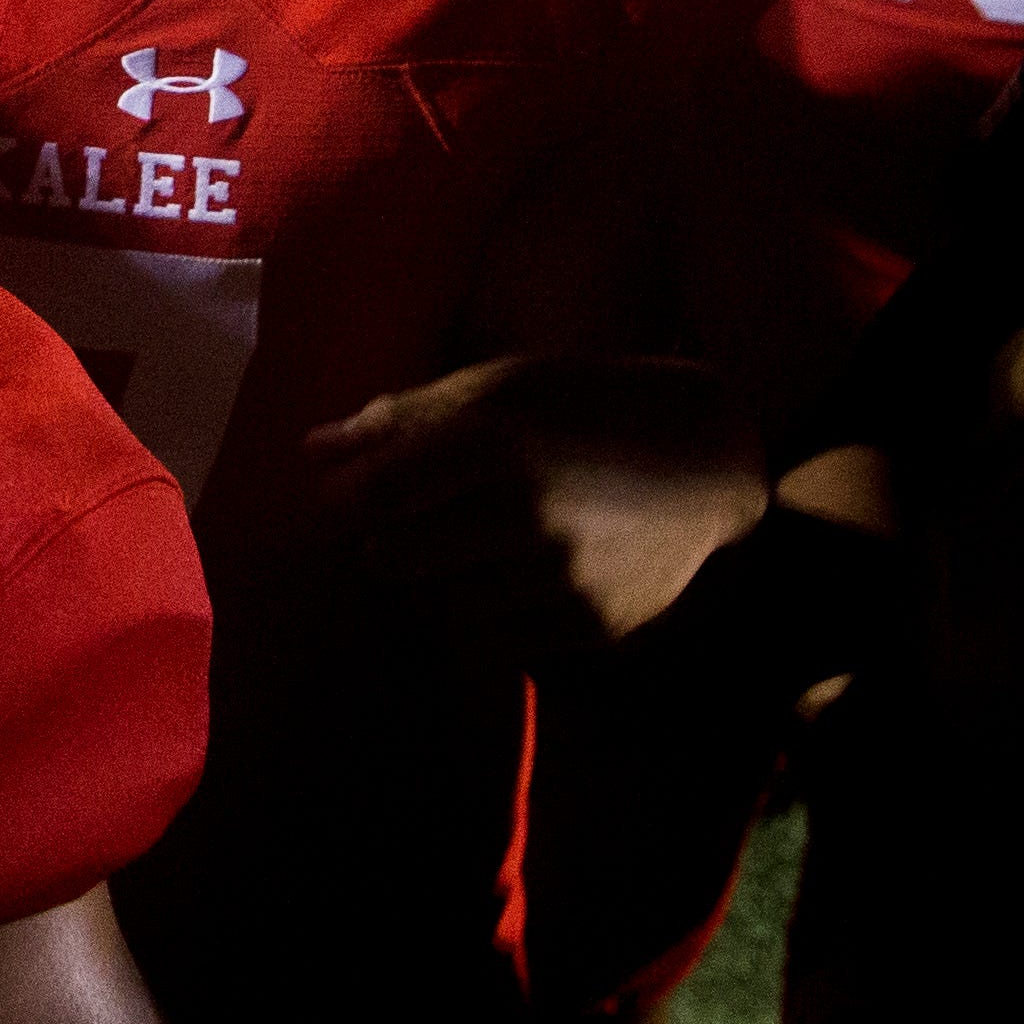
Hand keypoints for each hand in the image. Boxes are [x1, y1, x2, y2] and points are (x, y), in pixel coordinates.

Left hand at [309, 354, 770, 661]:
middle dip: (392, 538)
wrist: (711, 462)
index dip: (351, 497)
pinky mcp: (590, 629)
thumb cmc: (589, 406)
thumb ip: (402, 417)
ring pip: (440, 606)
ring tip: (480, 539)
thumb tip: (312, 450)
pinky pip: (499, 638)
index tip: (366, 490)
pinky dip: (494, 611)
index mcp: (497, 443)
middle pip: (392, 558)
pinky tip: (524, 571)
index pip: (373, 497)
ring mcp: (561, 582)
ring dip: (441, 579)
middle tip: (425, 515)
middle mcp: (526, 519)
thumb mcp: (501, 384)